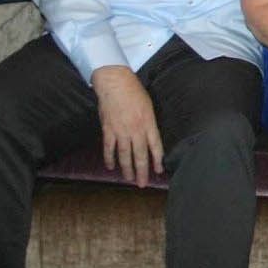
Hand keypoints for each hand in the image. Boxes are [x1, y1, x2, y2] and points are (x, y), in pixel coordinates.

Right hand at [91, 65, 162, 186]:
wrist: (115, 83)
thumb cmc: (134, 91)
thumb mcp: (149, 105)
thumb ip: (149, 122)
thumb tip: (150, 136)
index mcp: (148, 123)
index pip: (155, 146)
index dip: (157, 160)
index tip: (159, 171)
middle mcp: (136, 130)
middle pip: (140, 155)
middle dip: (142, 171)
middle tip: (142, 184)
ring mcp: (121, 131)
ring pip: (124, 155)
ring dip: (127, 169)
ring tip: (129, 179)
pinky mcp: (108, 130)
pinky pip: (109, 148)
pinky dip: (109, 159)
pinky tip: (110, 167)